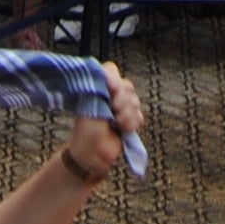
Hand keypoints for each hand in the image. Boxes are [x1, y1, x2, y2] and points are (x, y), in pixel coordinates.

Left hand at [64, 63, 145, 180]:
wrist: (91, 154)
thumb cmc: (85, 128)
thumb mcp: (89, 103)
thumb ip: (102, 87)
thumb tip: (115, 80)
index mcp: (98, 87)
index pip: (111, 70)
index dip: (114, 77)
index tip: (112, 88)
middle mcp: (110, 96)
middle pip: (127, 86)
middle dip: (122, 99)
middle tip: (113, 109)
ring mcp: (121, 109)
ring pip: (135, 102)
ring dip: (127, 114)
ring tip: (116, 123)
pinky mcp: (129, 123)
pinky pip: (139, 116)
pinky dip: (132, 123)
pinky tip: (123, 130)